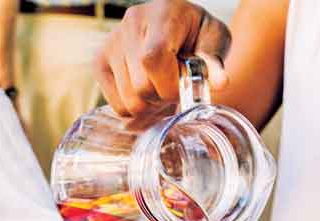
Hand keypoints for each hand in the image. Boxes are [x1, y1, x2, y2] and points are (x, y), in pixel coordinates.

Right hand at [95, 0, 230, 115]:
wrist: (176, 21)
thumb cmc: (197, 32)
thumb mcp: (215, 39)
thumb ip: (215, 60)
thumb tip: (220, 82)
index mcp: (161, 15)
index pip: (152, 59)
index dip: (168, 84)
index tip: (183, 85)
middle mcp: (130, 26)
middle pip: (140, 87)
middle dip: (162, 95)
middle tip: (173, 83)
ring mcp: (111, 44)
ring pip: (129, 100)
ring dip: (149, 103)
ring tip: (159, 84)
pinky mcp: (99, 62)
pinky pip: (116, 105)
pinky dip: (134, 105)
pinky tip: (144, 89)